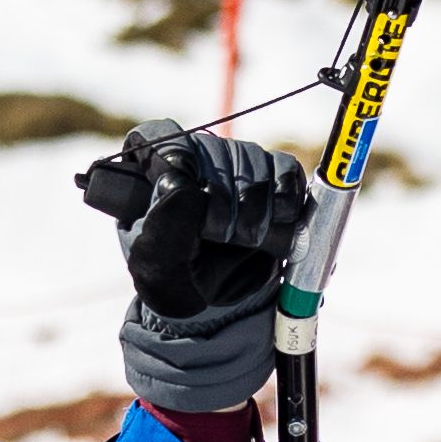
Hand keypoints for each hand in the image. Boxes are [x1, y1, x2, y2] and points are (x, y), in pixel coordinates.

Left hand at [76, 127, 313, 416]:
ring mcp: (237, 161)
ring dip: (255, 213)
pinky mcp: (275, 177)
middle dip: (223, 204)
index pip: (157, 139)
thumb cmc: (174, 277)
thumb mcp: (156, 263)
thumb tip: (187, 190)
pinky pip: (288, 175)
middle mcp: (195, 156)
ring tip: (243, 242)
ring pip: (256, 164)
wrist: (215, 302)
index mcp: (151, 171)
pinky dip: (285, 207)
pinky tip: (271, 233)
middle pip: (215, 154)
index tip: (184, 189)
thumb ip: (164, 227)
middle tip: (219, 238)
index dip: (173, 160)